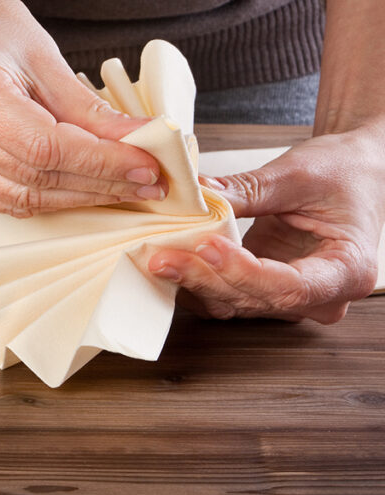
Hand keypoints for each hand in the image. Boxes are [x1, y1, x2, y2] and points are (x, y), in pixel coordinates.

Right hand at [0, 0, 165, 216]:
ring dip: (78, 198)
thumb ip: (87, 108)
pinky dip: (47, 200)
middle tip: (145, 180)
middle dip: (99, 183)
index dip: (101, 163)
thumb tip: (135, 142)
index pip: (44, 148)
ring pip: (21, 199)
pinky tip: (79, 190)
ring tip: (119, 187)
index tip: (145, 166)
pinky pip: (3, 202)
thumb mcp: (44, 57)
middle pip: (35, 179)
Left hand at [149, 126, 384, 323]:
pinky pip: (226, 295)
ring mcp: (291, 297)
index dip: (244, 272)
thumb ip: (249, 190)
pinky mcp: (264, 288)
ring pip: (236, 303)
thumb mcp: (298, 174)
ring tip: (159, 258)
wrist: (355, 171)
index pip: (291, 287)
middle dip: (205, 278)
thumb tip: (200, 198)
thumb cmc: (343, 172)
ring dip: (195, 283)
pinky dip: (197, 282)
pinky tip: (171, 263)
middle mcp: (322, 295)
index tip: (208, 247)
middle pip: (256, 298)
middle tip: (164, 256)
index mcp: (348, 270)